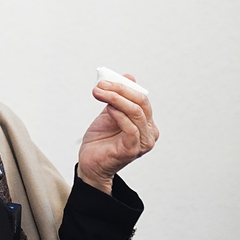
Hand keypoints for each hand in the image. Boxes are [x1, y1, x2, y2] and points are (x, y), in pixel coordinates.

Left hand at [77, 74, 158, 193]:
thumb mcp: (110, 113)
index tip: (104, 81)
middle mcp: (149, 132)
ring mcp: (143, 142)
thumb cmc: (101, 140)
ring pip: (136, 112)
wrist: (90, 163)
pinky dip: (119, 115)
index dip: (124, 87)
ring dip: (115, 99)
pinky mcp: (133, 150)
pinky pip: (130, 128)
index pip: (141, 98)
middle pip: (140, 103)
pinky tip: (108, 109)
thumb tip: (129, 76)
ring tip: (99, 93)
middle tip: (100, 85)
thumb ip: (119, 98)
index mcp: (146, 123)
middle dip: (119, 90)